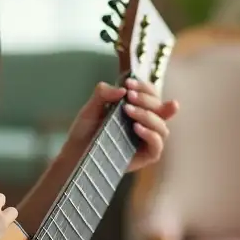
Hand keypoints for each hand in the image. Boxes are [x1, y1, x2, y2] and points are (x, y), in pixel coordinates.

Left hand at [62, 78, 179, 172]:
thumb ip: (104, 93)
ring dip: (148, 115)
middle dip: (146, 99)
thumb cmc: (86, 129)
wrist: (76, 151)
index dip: (145, 87)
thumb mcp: (91, 107)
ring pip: (162, 127)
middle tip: (129, 96)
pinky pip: (157, 146)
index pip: (152, 95)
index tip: (129, 83)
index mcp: (139, 109)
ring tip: (128, 111)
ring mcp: (148, 140)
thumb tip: (123, 89)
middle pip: (160, 108)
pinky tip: (136, 128)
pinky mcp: (146, 156)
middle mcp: (147, 123)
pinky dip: (150, 135)